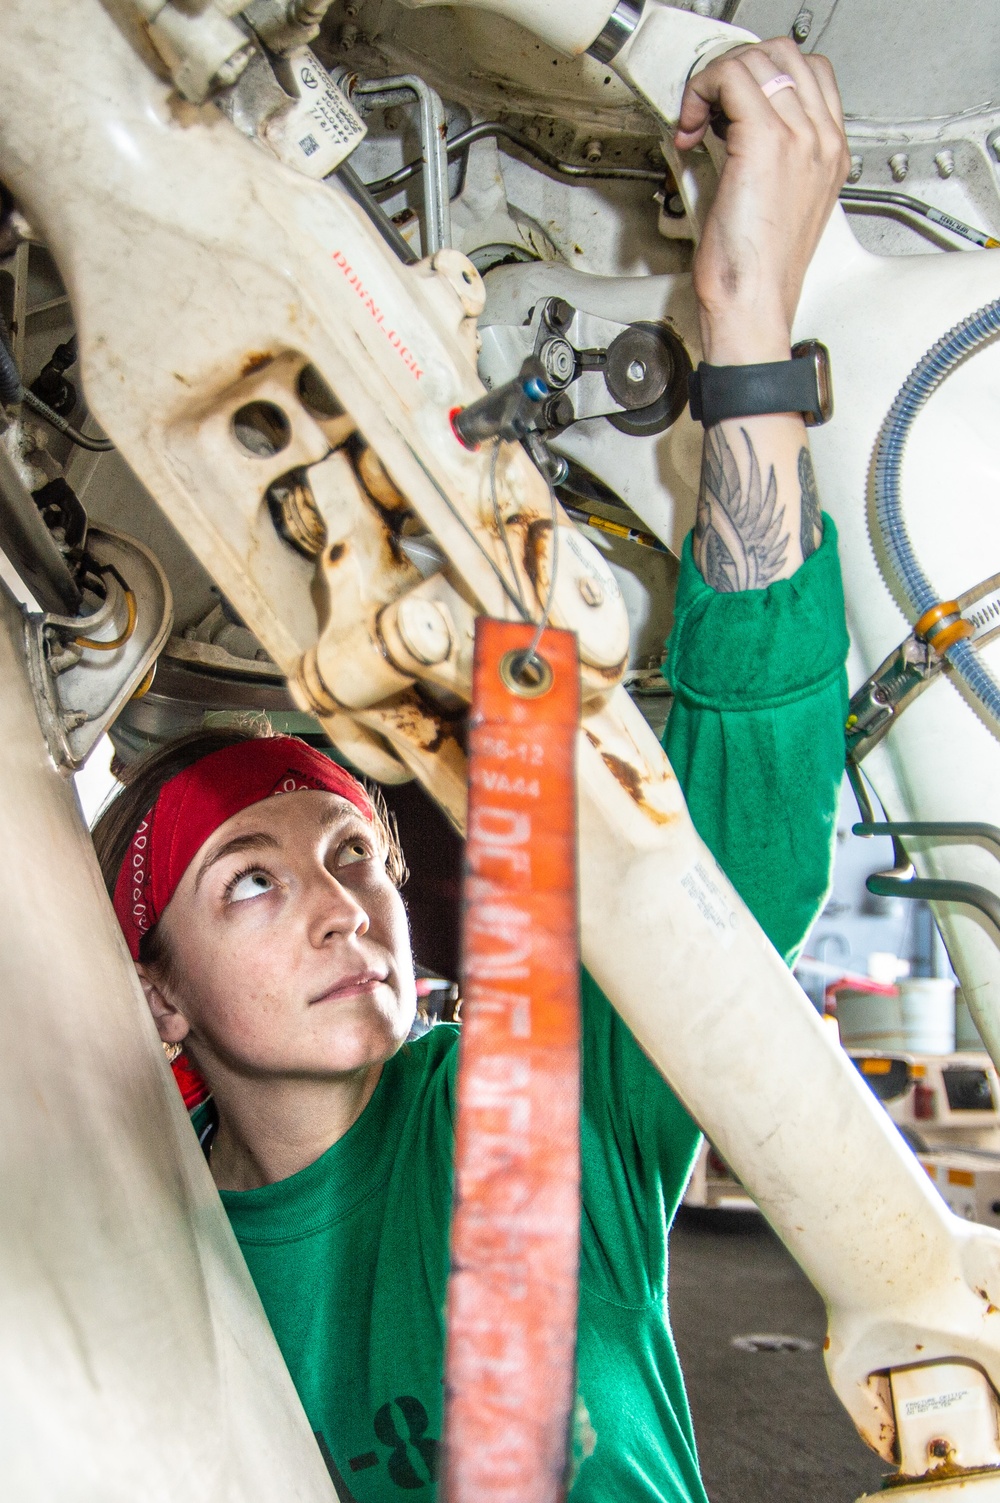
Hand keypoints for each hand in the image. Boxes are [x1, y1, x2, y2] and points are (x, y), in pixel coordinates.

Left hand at [675, 38, 849, 364]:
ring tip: (699, 120)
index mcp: (831, 154)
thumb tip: (735, 132)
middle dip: (738, 69)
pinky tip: (691, 128)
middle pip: (785, 55)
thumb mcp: (773, 207)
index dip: (762, 77)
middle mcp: (822, 140)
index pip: (809, 74)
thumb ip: (771, 162)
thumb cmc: (757, 273)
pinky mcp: (767, 141)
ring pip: (757, 60)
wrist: (754, 305)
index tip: (729, 109)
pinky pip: (731, 78)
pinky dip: (702, 92)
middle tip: (711, 109)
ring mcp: (800, 137)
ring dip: (716, 80)